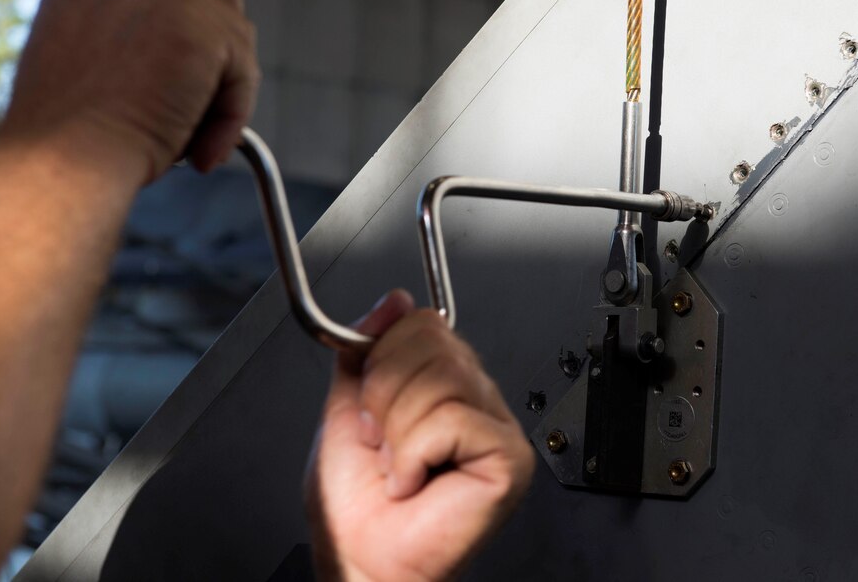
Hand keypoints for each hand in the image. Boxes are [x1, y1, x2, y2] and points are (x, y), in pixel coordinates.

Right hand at [0, 0, 259, 184]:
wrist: (60, 166)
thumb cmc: (69, 145)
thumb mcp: (90, 70)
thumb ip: (134, 40)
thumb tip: (194, 60)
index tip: (190, 54)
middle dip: (227, 24)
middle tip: (212, 85)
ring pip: (235, 28)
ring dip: (225, 90)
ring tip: (190, 139)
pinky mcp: (195, 23)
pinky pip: (244, 66)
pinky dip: (234, 113)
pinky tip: (200, 151)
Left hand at [306, 291, 534, 581]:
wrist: (361, 558)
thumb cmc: (357, 503)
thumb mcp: (348, 405)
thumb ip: (367, 349)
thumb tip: (394, 302)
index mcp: (444, 383)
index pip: (425, 323)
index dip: (384, 359)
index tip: (370, 407)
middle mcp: (476, 398)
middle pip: (432, 342)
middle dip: (386, 395)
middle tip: (382, 441)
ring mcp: (497, 426)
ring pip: (440, 379)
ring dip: (398, 431)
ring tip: (400, 465)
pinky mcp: (509, 457)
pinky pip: (452, 419)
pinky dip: (415, 453)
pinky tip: (417, 481)